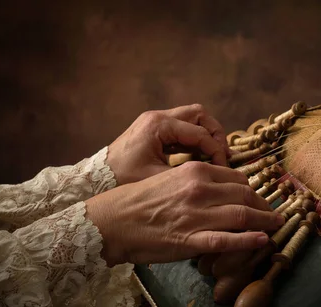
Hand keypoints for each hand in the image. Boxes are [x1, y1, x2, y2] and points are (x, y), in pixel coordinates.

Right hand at [85, 161, 284, 266]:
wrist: (112, 221)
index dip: (253, 191)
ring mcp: (197, 215)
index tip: (260, 200)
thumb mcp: (170, 179)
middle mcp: (200, 189)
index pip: (237, 179)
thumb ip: (196, 182)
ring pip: (243, 215)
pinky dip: (249, 240)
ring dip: (265, 221)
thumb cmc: (139, 200)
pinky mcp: (191, 240)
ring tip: (276, 225)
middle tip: (274, 214)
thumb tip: (222, 191)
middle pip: (246, 196)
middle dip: (264, 206)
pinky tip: (263, 240)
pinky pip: (228, 240)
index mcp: (195, 171)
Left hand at [106, 104, 228, 185]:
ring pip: (193, 118)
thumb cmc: (124, 179)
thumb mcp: (157, 178)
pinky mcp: (155, 129)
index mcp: (159, 125)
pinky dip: (195, 139)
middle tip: (222, 156)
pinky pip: (183, 128)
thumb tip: (216, 177)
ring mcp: (156, 121)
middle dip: (215, 134)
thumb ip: (187, 173)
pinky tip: (199, 158)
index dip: (216, 150)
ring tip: (213, 157)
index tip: (224, 169)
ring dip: (206, 135)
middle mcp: (158, 117)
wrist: (96, 178)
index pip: (200, 132)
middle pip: (200, 114)